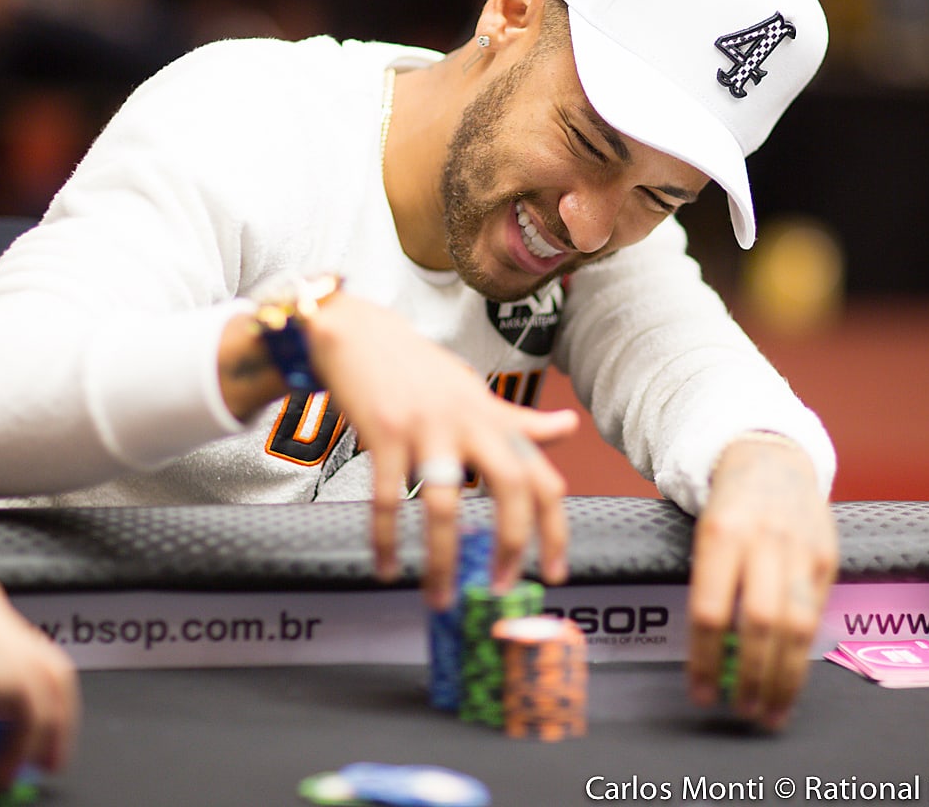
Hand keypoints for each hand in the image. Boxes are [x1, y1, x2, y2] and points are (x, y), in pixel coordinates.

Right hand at [303, 292, 578, 607]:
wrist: (357, 332)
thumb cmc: (419, 371)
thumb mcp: (474, 394)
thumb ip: (518, 421)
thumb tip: (570, 428)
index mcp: (494, 419)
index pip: (542, 476)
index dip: (554, 528)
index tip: (553, 572)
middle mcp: (469, 421)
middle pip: (510, 485)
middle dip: (510, 542)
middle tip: (498, 587)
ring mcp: (426, 426)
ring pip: (444, 504)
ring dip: (443, 559)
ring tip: (439, 596)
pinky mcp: (384, 431)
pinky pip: (387, 497)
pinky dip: (387, 540)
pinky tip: (387, 567)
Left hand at [685, 436, 836, 730]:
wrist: (772, 458)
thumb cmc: (729, 506)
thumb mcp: (704, 534)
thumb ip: (710, 587)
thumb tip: (711, 657)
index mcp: (721, 533)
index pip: (710, 610)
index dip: (704, 659)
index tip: (700, 694)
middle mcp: (764, 540)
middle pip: (760, 623)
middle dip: (751, 676)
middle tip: (742, 711)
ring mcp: (801, 549)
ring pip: (797, 626)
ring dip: (784, 678)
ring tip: (771, 711)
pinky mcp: (828, 558)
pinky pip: (817, 615)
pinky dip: (803, 653)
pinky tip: (792, 677)